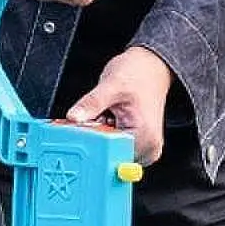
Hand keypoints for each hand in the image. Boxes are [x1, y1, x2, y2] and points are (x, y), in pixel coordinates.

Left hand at [65, 46, 172, 164]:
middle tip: (99, 117)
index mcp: (144, 137)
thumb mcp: (112, 84)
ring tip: (107, 116)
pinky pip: (114, 148)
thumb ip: (92, 103)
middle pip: (108, 158)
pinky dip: (105, 137)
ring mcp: (144, 148)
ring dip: (100, 139)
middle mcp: (148, 148)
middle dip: (95, 141)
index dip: (92, 145)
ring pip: (109, 154)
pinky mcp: (138, 145)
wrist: (151, 67)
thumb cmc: (138, 74)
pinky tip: (109, 121)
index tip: (87, 128)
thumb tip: (73, 118)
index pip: (109, 157)